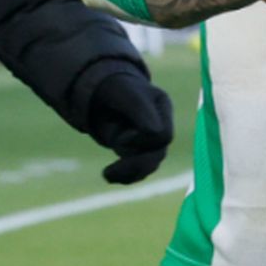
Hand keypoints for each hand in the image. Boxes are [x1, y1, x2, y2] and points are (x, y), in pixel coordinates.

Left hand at [85, 68, 174, 184]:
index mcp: (162, 108)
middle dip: (135, 164)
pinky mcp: (138, 150)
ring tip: (106, 175)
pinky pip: (139, 170)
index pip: (162, 135)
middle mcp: (160, 124)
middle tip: (107, 172)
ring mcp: (150, 138)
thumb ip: (142, 110)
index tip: (120, 139)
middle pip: (158, 154)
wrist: (103, 90)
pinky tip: (109, 177)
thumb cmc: (116, 88)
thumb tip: (155, 133)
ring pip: (150, 164)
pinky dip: (126, 176)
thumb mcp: (127, 94)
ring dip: (129, 173)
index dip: (142, 141)